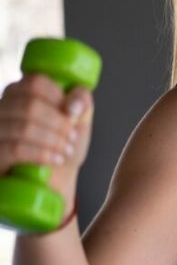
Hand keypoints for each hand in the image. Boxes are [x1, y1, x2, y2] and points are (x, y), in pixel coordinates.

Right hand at [0, 74, 94, 200]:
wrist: (54, 181)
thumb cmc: (63, 147)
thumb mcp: (79, 121)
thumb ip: (81, 102)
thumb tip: (73, 105)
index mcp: (20, 94)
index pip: (35, 82)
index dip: (59, 98)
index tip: (73, 115)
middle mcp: (0, 109)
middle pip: (30, 105)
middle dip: (59, 123)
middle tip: (72, 138)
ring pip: (24, 127)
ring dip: (53, 140)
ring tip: (66, 150)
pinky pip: (15, 149)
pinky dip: (42, 154)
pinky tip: (56, 160)